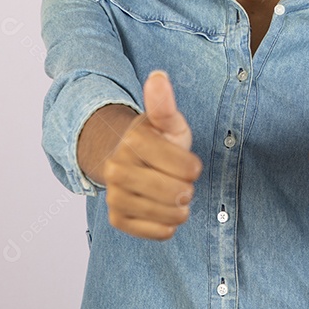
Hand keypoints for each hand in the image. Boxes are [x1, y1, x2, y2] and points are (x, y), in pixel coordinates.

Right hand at [103, 70, 202, 239]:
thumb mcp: (167, 121)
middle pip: (177, 193)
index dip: (193, 168)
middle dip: (187, 188)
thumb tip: (158, 76)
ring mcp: (115, 194)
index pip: (186, 168)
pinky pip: (157, 232)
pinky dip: (168, 225)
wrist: (127, 162)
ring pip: (169, 214)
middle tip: (180, 181)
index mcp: (134, 140)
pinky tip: (163, 211)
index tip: (188, 164)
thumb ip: (165, 104)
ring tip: (173, 196)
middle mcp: (117, 168)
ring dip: (180, 208)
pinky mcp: (116, 219)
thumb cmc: (157, 141)